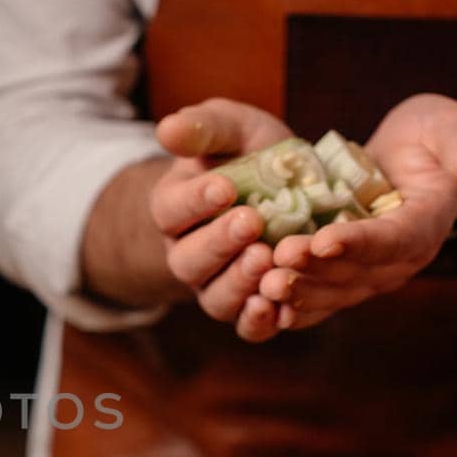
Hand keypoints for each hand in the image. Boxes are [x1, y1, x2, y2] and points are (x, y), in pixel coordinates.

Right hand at [152, 99, 294, 340]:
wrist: (290, 189)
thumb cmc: (250, 154)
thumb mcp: (232, 129)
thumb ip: (204, 129)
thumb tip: (167, 128)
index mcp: (175, 209)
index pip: (170, 210)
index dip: (194, 202)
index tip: (225, 187)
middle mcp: (188, 254)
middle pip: (188, 261)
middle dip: (219, 243)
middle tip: (251, 222)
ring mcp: (217, 285)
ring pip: (215, 298)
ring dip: (239, 283)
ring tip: (266, 260)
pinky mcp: (251, 308)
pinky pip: (247, 327)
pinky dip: (260, 322)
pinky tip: (280, 308)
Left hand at [261, 94, 456, 328]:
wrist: (420, 159)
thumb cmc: (437, 138)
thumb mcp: (454, 130)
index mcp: (425, 225)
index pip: (393, 239)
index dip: (359, 242)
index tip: (322, 240)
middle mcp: (399, 259)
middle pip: (356, 273)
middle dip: (316, 271)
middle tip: (276, 264)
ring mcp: (372, 272)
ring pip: (334, 291)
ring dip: (298, 291)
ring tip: (261, 285)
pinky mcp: (347, 275)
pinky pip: (320, 297)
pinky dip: (292, 304)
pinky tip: (258, 304)